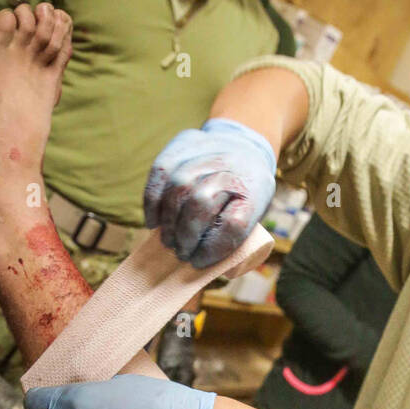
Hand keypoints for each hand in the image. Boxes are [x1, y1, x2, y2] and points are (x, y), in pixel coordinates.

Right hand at [144, 117, 275, 267]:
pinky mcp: (185, 142)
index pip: (234, 224)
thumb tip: (202, 266)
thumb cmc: (245, 193)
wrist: (244, 147)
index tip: (197, 262)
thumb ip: (232, 238)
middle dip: (186, 234)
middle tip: (181, 253)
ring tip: (169, 240)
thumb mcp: (253, 215)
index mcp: (256, 190)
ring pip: (179, 185)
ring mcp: (208, 151)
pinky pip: (161, 171)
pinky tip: (154, 221)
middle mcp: (233, 167)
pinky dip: (153, 201)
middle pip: (202, 201)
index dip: (212, 248)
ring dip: (168, 221)